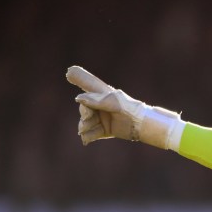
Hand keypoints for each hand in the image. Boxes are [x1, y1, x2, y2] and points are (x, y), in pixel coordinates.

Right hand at [66, 65, 182, 149]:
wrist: (142, 126)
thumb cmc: (129, 109)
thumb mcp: (113, 102)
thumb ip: (96, 100)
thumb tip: (78, 98)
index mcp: (102, 95)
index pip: (88, 85)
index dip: (78, 78)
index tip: (69, 73)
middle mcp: (100, 106)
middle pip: (84, 110)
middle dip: (84, 115)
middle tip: (88, 117)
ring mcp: (102, 119)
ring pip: (86, 123)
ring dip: (85, 127)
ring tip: (89, 129)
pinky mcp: (105, 131)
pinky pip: (92, 134)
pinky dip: (88, 136)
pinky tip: (87, 139)